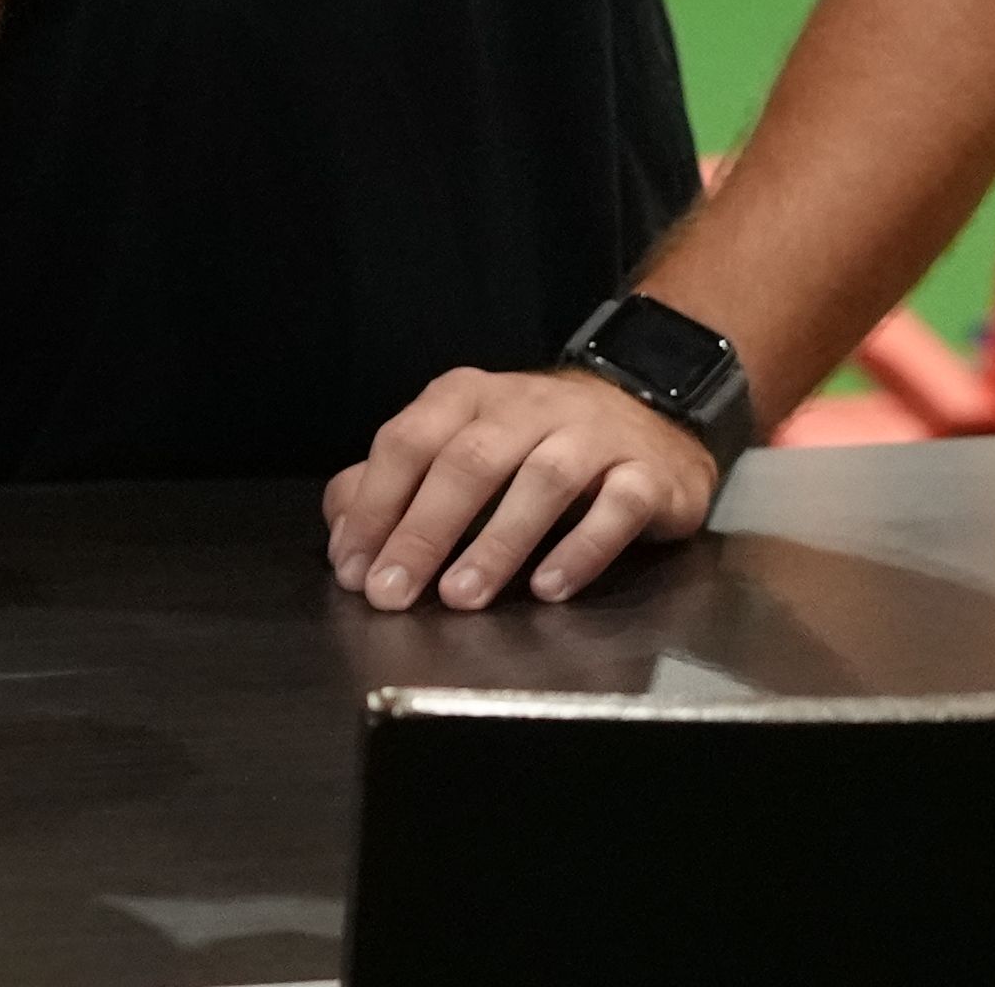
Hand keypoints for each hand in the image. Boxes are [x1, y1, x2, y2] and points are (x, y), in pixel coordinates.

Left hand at [323, 366, 719, 612]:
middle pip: (467, 461)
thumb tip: (344, 533)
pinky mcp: (646, 472)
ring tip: (461, 598)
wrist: (649, 417)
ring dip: (496, 543)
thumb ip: (394, 484)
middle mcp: (526, 406)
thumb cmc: (533, 446)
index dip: (375, 506)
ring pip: (542, 480)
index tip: (354, 569)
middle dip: (423, 531)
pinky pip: (616, 507)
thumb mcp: (458, 448)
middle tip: (393, 593)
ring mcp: (592, 435)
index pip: (407, 442)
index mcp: (466, 396)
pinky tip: (548, 587)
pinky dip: (581, 548)